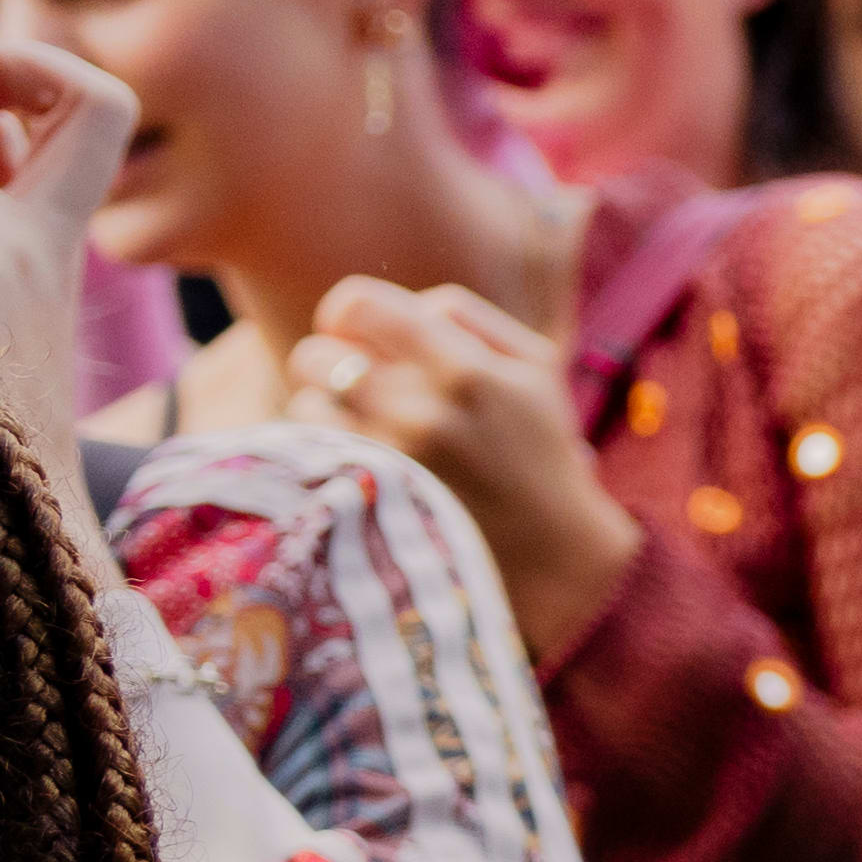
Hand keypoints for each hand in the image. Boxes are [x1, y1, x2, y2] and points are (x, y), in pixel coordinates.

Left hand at [283, 278, 639, 658]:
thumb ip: (469, 318)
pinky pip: (309, 455)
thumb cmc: (542, 453)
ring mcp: (390, 464)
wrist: (555, 557)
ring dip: (325, 413)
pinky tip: (359, 465)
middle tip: (355, 386)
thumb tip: (404, 307)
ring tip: (364, 432)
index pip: (357, 303)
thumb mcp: (535, 368)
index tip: (357, 332)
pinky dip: (323, 453)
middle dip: (330, 364)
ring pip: (306, 406)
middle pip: (318, 354)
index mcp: (465, 368)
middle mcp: (421, 412)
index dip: (346, 313)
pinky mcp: (369, 505)